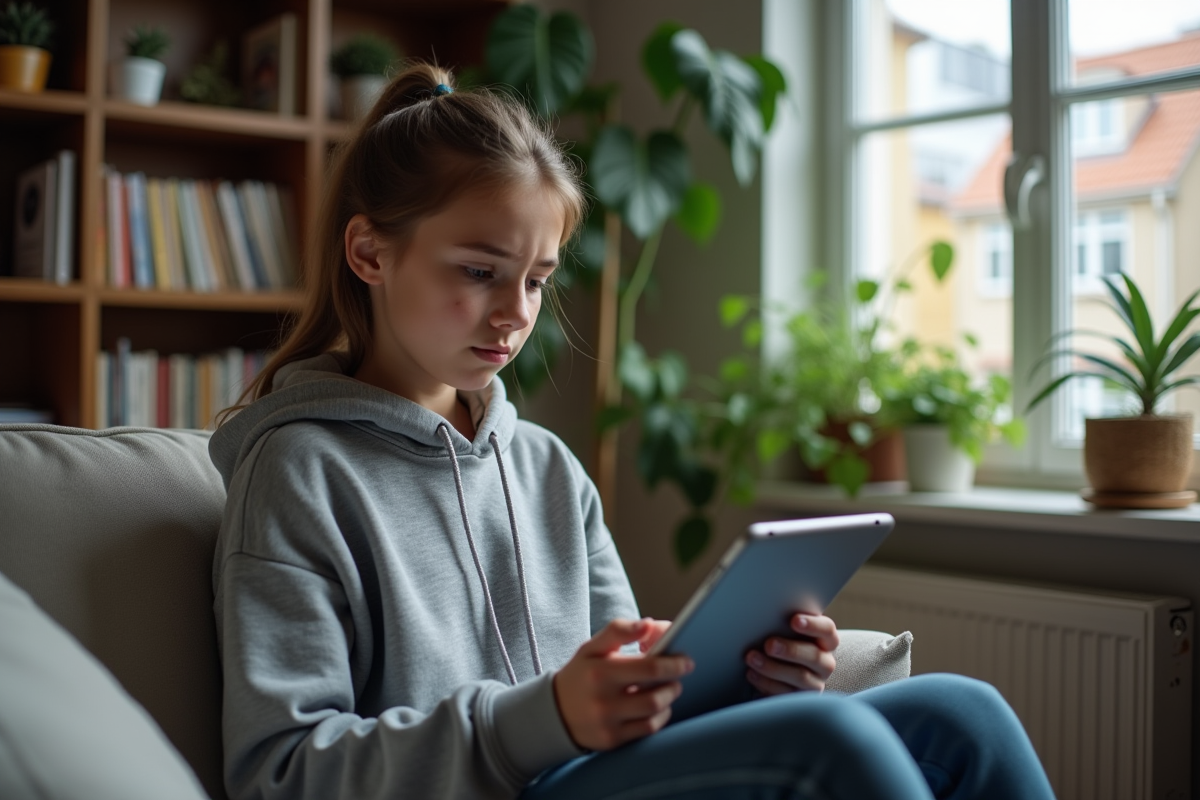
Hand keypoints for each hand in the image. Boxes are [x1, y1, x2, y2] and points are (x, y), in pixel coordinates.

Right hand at [553, 618, 692, 750]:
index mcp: (600, 671)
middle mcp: (603, 700)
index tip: (685, 660)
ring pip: (653, 714)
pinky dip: (660, 717)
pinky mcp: (612, 740)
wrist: (555, 712)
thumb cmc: (581, 674)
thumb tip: (649, 624)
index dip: (673, 663)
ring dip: (668, 699)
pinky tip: (658, 707)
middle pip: (655, 695)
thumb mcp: (592, 647)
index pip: (649, 668)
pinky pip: (647, 730)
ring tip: (669, 688)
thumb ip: (620, 630)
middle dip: (674, 683)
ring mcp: (608, 723)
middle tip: (679, 674)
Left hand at [744, 613, 837, 695]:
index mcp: (826, 640)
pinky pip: (786, 694)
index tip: (794, 620)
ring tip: (752, 658)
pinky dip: (766, 683)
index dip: (813, 625)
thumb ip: (784, 623)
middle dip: (790, 650)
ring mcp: (815, 683)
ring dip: (773, 668)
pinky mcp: (799, 699)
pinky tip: (752, 674)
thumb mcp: (787, 631)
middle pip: (814, 656)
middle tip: (769, 644)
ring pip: (800, 677)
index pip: (827, 630)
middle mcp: (825, 663)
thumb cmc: (784, 641)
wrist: (780, 669)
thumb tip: (766, 611)